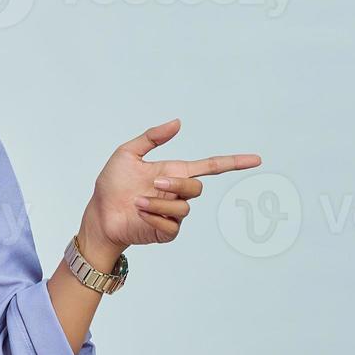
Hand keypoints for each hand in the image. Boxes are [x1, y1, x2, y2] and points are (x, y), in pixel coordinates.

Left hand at [79, 117, 261, 255]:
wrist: (99, 214)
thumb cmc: (112, 185)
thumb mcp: (128, 153)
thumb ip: (152, 137)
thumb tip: (178, 122)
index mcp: (174, 172)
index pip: (211, 167)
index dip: (233, 163)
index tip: (255, 160)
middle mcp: (177, 192)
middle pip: (197, 188)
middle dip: (177, 184)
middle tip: (154, 183)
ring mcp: (173, 214)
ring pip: (184, 208)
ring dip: (159, 203)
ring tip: (137, 202)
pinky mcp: (165, 232)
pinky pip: (172, 226)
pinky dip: (155, 219)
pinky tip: (140, 215)